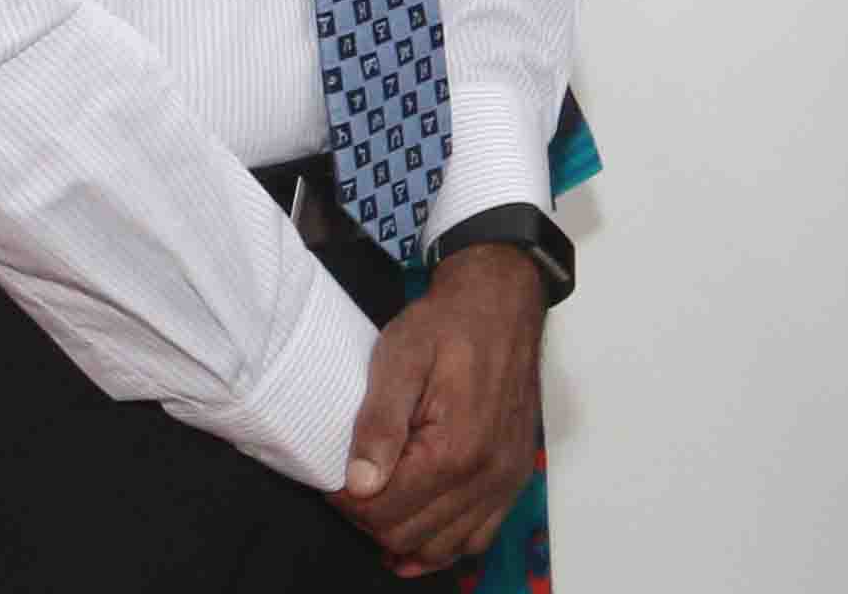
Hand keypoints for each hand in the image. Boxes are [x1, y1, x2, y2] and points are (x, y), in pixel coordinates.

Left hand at [336, 244, 547, 576]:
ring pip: (443, 547)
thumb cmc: (447, 325)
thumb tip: (360, 485)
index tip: (332, 478)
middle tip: (353, 486)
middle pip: (410, 536)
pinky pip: (478, 537)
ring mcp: (505, 479)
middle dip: (371, 519)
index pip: (384, 512)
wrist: (501, 301)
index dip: (346, 502)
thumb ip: (378, 424)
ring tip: (380, 507)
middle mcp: (487, 474)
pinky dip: (446, 545)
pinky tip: (420, 531)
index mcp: (456, 449)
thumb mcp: (399, 359)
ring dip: (405, 538)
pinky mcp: (514, 476)